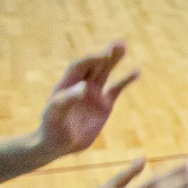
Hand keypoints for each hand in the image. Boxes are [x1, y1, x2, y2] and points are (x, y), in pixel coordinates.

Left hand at [35, 40, 138, 158]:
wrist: (58, 144)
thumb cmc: (51, 128)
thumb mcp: (55, 114)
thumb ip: (67, 100)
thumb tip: (84, 87)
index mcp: (67, 84)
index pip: (81, 66)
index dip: (91, 59)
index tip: (103, 55)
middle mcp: (81, 85)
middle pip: (95, 64)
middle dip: (106, 54)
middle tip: (119, 43)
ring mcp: (94, 94)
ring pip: (106, 72)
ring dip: (114, 60)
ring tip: (124, 47)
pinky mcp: (104, 105)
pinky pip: (116, 89)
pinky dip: (126, 80)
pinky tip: (136, 72)